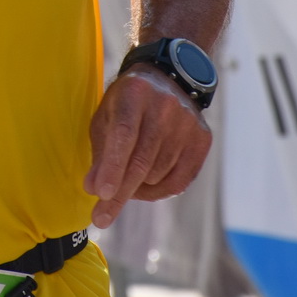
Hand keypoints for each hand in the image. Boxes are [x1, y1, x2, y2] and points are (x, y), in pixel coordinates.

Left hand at [83, 65, 211, 228]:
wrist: (167, 80)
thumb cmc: (127, 105)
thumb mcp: (105, 118)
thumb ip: (100, 153)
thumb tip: (94, 189)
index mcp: (134, 93)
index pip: (124, 135)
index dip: (113, 166)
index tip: (101, 194)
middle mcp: (166, 105)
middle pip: (142, 161)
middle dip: (120, 193)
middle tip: (101, 217)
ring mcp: (188, 122)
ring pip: (158, 175)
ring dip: (137, 188)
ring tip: (125, 180)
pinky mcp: (202, 138)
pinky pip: (180, 181)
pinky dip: (159, 191)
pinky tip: (145, 186)